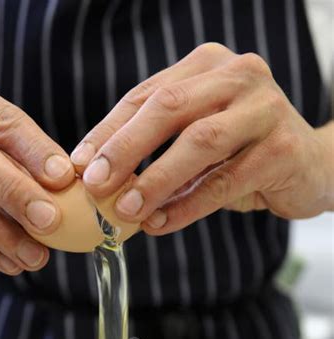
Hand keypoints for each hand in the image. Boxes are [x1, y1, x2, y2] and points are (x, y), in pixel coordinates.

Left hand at [71, 43, 333, 234]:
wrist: (311, 166)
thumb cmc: (243, 153)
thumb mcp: (196, 139)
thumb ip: (157, 148)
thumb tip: (96, 179)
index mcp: (208, 66)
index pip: (146, 95)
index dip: (107, 131)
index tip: (76, 164)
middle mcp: (238, 76)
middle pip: (170, 107)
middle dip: (125, 148)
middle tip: (93, 184)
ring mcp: (265, 109)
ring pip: (200, 141)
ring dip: (156, 179)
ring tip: (125, 210)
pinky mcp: (283, 149)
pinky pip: (225, 181)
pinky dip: (188, 205)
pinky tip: (160, 224)